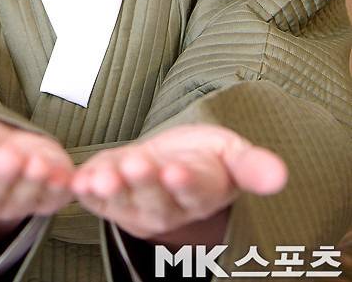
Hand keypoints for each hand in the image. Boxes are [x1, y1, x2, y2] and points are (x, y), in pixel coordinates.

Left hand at [71, 124, 286, 240]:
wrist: (172, 163)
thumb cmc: (204, 157)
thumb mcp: (232, 153)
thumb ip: (252, 166)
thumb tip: (281, 176)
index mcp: (201, 192)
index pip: (195, 191)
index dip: (186, 182)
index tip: (179, 171)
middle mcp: (168, 206)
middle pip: (156, 198)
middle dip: (146, 182)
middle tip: (138, 165)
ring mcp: (136, 205)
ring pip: (124, 201)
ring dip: (113, 188)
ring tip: (106, 175)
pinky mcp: (109, 199)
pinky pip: (96, 198)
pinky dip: (87, 190)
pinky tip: (79, 180)